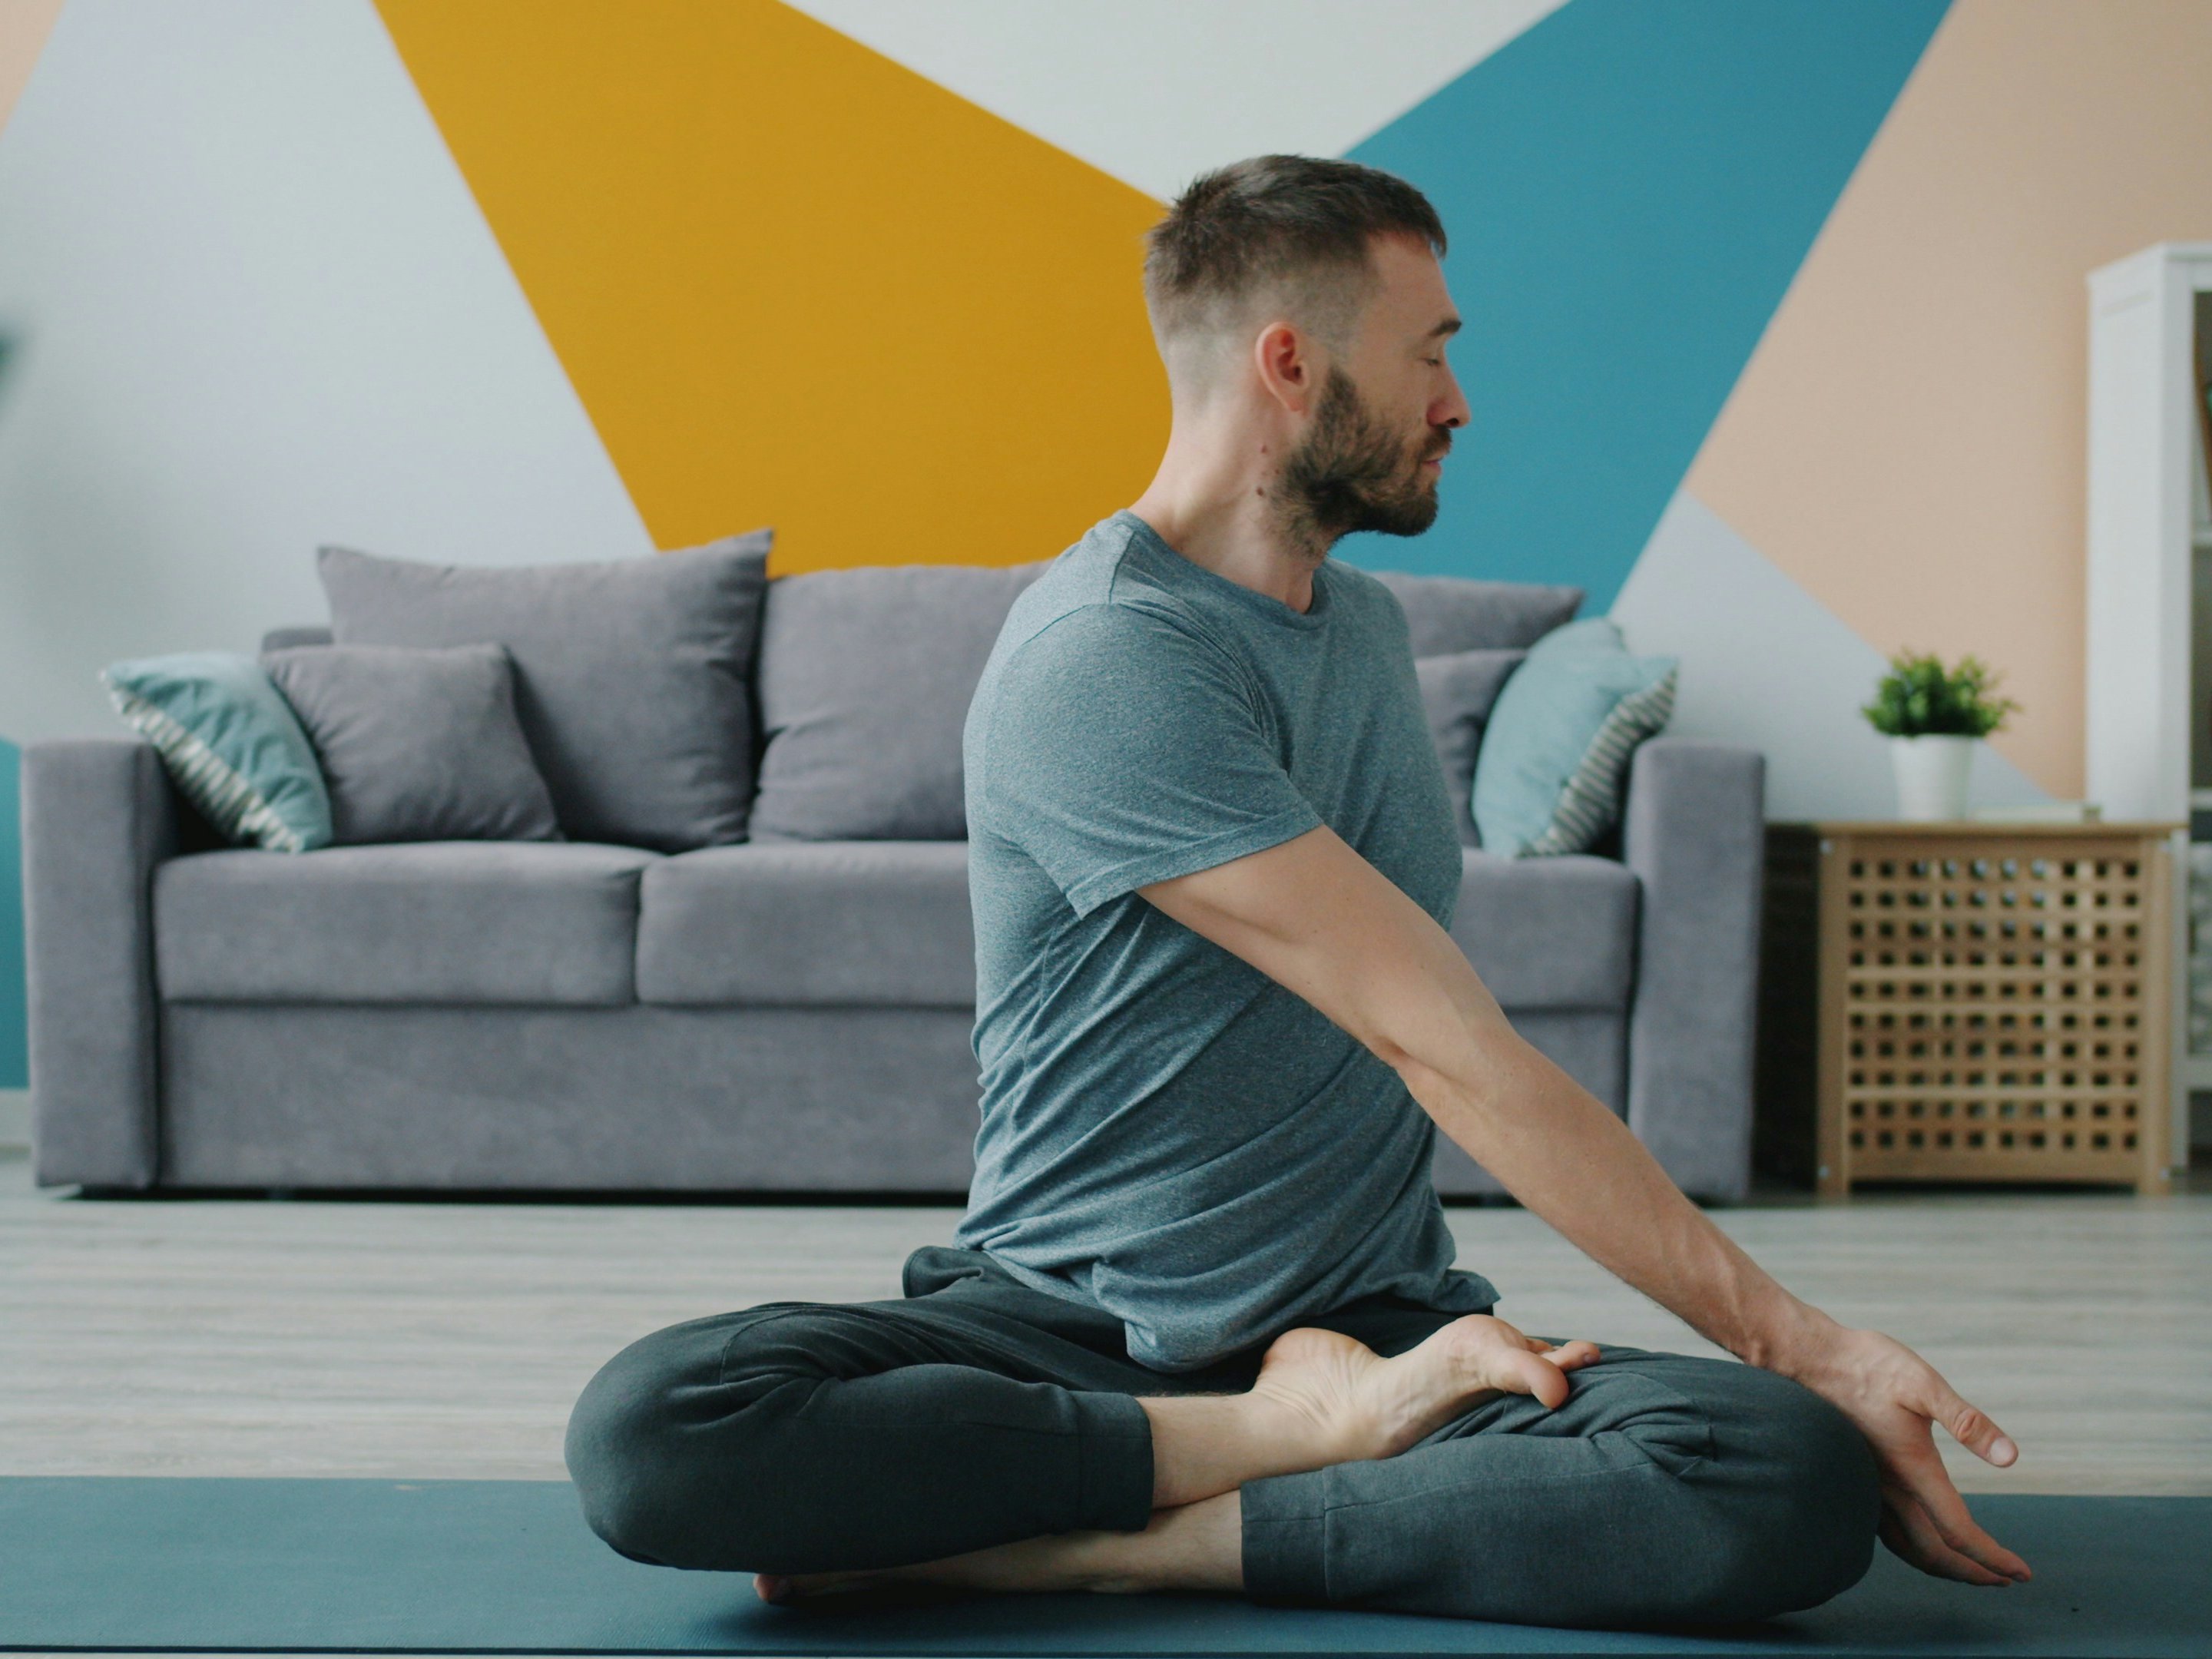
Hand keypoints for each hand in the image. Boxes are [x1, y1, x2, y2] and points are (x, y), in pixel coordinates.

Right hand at [1785, 1323, 2030, 1586]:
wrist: (1808, 1358)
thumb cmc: (1866, 1366)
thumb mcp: (1923, 1383)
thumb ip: (1966, 1422)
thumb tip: (2010, 1457)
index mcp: (1912, 1470)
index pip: (1958, 1533)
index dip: (1993, 1558)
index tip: (2021, 1572)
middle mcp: (1887, 1489)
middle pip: (1934, 1553)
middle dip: (1973, 1572)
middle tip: (2005, 1579)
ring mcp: (1867, 1487)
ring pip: (1907, 1548)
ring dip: (1943, 1566)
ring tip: (1970, 1568)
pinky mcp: (1855, 1479)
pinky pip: (1887, 1533)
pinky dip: (1914, 1549)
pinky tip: (1922, 1536)